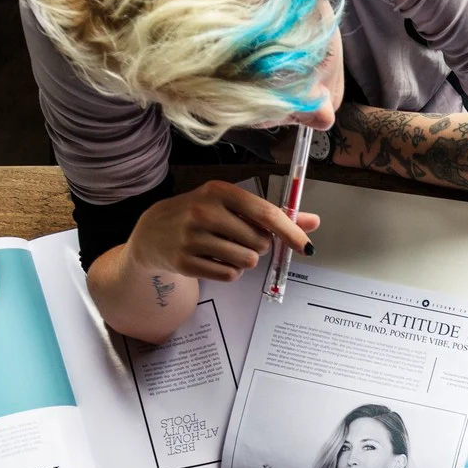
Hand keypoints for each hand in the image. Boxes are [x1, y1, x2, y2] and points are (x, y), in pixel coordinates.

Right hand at [125, 179, 318, 282]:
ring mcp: (193, 237)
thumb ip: (273, 215)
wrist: (154, 231)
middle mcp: (204, 211)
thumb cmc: (201, 215)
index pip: (266, 214)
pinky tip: (214, 260)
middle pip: (260, 242)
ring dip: (245, 260)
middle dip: (260, 246)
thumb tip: (313, 222)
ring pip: (247, 261)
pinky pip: (230, 276)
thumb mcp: (232, 206)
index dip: (291, 232)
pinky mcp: (186, 262)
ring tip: (226, 249)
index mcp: (219, 191)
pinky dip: (230, 272)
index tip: (307, 247)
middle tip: (241, 239)